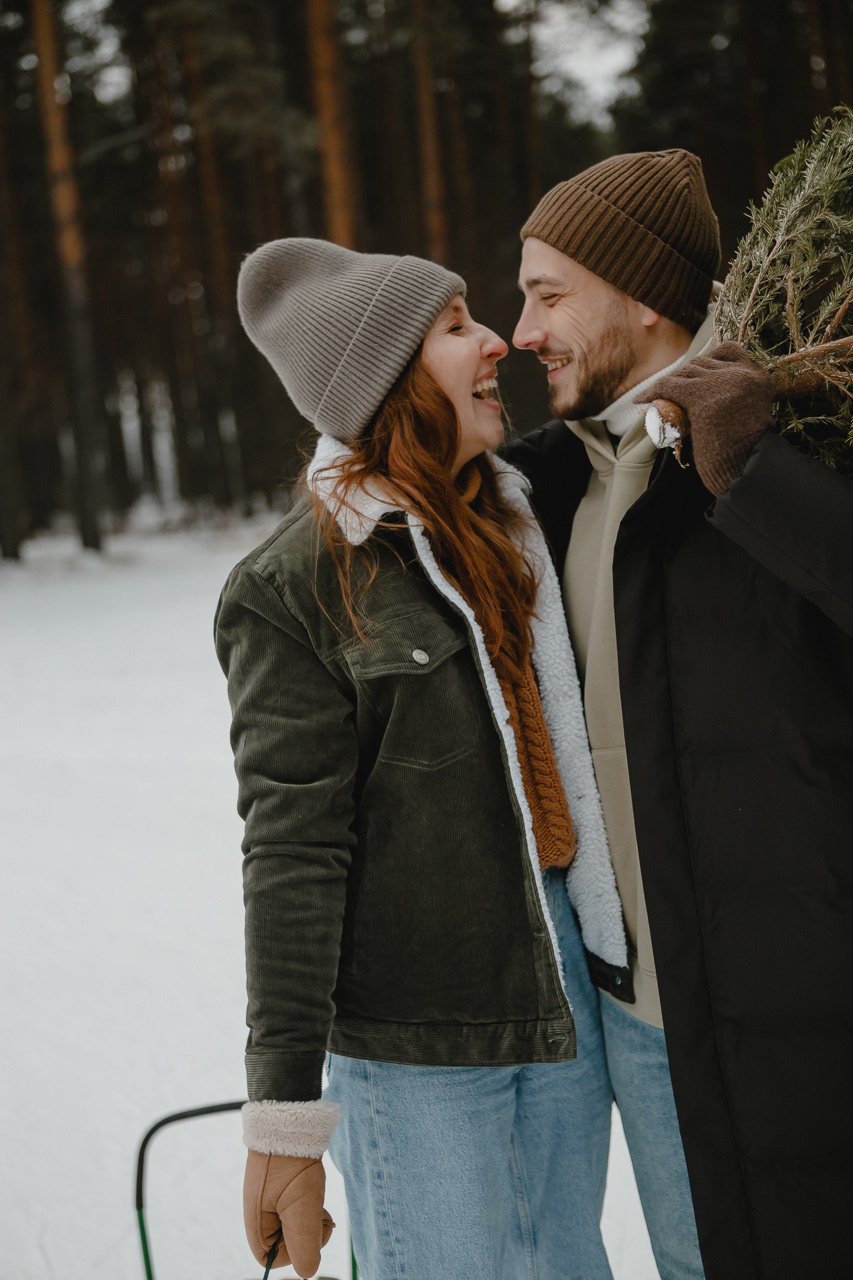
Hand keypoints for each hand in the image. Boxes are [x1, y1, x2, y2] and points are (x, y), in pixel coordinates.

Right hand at [243, 1150, 334, 1276]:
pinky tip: (312, 1188)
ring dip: (311, 1216)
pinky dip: (310, 1204)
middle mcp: (259, 1216)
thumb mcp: (302, 1209)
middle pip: (288, 1243)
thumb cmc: (292, 1165)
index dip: (296, 1252)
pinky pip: (298, 1209)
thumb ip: (305, 1246)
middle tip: (318, 1210)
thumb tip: (308, 1273)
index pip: (274, 1260)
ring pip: (297, 1225)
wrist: (291, 1123)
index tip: (309, 1227)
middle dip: (308, 1231)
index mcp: (255, 1225)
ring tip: (315, 1196)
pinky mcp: (280, 1190)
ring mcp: (270, 1202)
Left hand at [638, 342, 775, 494]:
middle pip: (702, 362)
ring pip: (684, 373)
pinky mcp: (703, 398)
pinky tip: (640, 400)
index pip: (729, 350)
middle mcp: (744, 375)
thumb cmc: (744, 453)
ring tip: (654, 397)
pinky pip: (669, 386)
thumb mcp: (747, 416)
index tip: (694, 372)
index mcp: (759, 378)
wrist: (746, 472)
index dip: (707, 358)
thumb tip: (703, 390)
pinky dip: (651, 391)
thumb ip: (734, 398)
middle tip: (668, 392)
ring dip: (667, 385)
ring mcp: (724, 384)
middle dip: (682, 376)